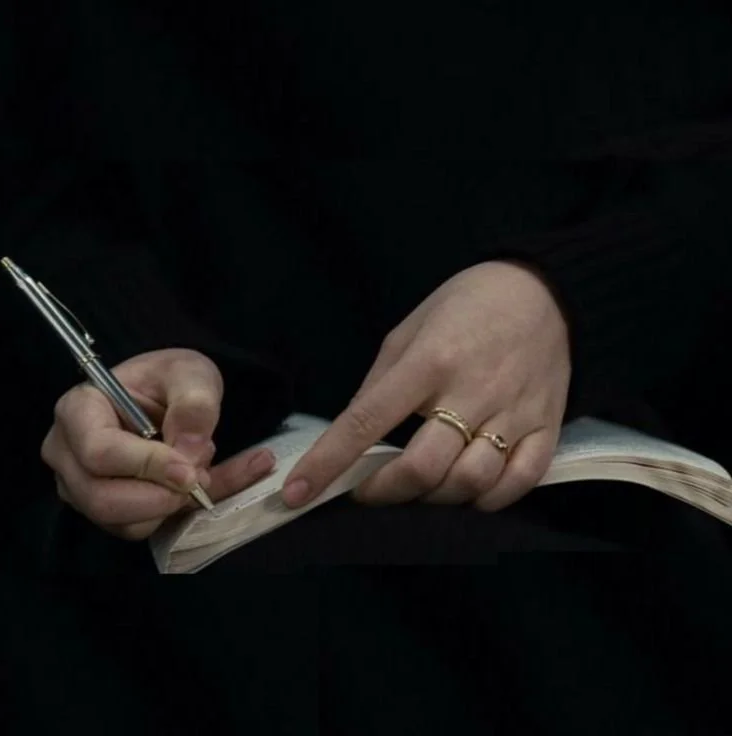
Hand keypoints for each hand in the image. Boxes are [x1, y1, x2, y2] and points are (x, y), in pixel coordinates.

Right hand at [41, 348, 274, 539]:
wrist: (170, 395)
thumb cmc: (170, 379)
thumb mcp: (191, 374)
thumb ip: (195, 405)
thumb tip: (189, 451)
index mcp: (78, 409)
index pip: (99, 452)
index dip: (147, 466)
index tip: (188, 469)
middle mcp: (66, 452)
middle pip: (101, 498)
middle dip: (159, 497)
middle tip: (198, 478)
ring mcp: (78, 485)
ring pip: (120, 522)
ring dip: (168, 506)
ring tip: (194, 470)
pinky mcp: (102, 510)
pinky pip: (136, 529)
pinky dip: (171, 516)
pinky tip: (189, 487)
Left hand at [282, 261, 570, 511]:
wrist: (547, 291)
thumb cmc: (467, 305)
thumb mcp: (409, 329)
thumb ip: (380, 382)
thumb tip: (354, 434)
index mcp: (429, 360)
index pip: (368, 420)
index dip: (328, 462)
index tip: (297, 492)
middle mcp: (471, 391)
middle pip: (423, 467)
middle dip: (384, 491)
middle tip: (369, 488)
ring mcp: (513, 412)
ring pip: (469, 482)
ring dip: (433, 497)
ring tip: (420, 485)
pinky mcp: (546, 427)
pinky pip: (519, 482)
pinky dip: (488, 499)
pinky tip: (469, 490)